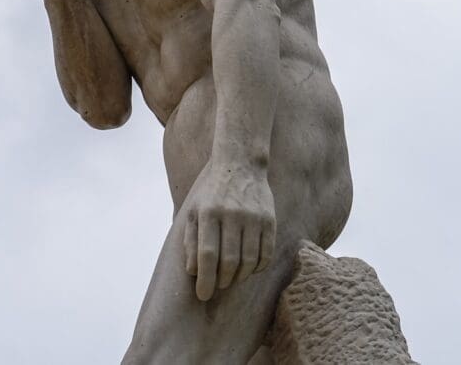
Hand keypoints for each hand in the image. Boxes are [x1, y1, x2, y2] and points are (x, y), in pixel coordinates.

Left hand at [183, 160, 275, 300]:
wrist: (241, 164)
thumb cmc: (212, 193)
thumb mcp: (194, 211)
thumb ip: (191, 241)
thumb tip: (194, 272)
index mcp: (209, 212)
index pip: (208, 255)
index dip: (205, 280)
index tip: (203, 295)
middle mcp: (232, 214)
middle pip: (229, 261)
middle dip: (221, 281)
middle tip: (217, 286)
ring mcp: (253, 217)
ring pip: (249, 261)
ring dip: (239, 277)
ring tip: (230, 278)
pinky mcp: (270, 219)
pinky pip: (265, 254)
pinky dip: (257, 268)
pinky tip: (249, 268)